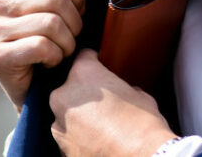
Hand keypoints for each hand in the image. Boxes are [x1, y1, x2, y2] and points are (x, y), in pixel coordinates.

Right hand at [0, 0, 87, 113]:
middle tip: (71, 36)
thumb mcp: (67, 3)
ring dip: (67, 43)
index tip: (76, 12)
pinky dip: (55, 58)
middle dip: (75, 22)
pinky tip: (48, 62)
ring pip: (51, 24)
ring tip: (61, 51)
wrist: (41, 85)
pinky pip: (41, 47)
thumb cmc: (55, 39)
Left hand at [49, 49, 177, 156]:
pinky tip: (96, 140)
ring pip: (65, 111)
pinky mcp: (59, 144)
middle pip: (70, 86)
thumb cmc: (143, 127)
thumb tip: (126, 91)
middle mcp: (63, 94)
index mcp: (83, 74)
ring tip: (101, 126)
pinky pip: (67, 134)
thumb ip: (123, 87)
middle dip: (83, 92)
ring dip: (78, 115)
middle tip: (103, 104)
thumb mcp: (139, 95)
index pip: (83, 57)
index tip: (98, 66)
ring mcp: (58, 121)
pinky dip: (77, 136)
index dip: (94, 61)